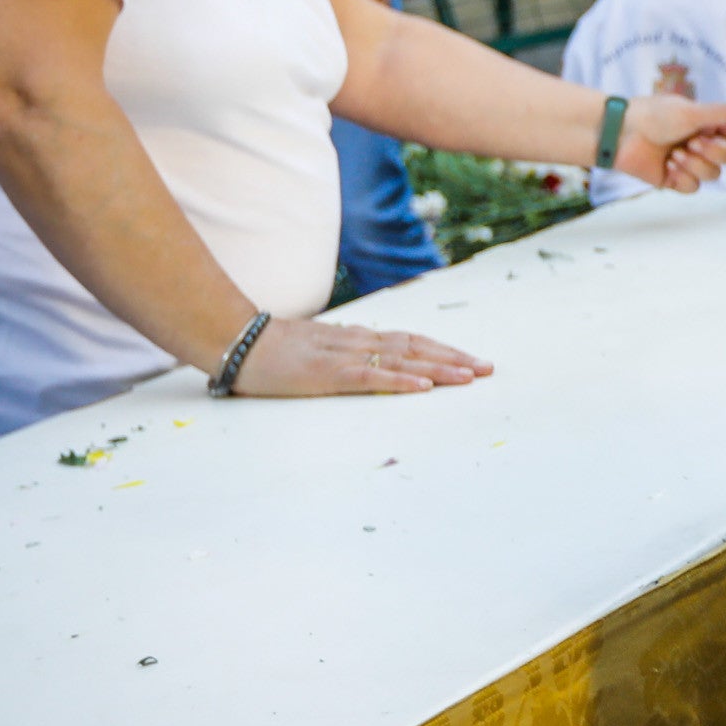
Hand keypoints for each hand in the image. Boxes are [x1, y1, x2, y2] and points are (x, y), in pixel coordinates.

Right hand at [229, 313, 490, 395]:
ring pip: (402, 359)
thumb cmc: (274, 351)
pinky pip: (370, 377)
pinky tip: (423, 386)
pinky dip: (400, 380)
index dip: (443, 349)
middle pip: (416, 347)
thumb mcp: (318, 351)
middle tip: (488, 369)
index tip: (472, 360)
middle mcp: (358, 342)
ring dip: (438, 368)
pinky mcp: (327, 374)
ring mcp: (344, 356)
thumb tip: (371, 367)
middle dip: (454, 358)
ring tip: (469, 377)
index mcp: (357, 338)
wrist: (237, 341)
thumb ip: (345, 356)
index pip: (410, 341)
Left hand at [616, 93, 725, 188]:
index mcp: (708, 122)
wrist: (620, 134)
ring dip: (695, 164)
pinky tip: (668, 166)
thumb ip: (725, 112)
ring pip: (712, 174)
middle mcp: (701, 142)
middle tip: (692, 141)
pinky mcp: (674, 178)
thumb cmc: (653, 115)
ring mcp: (688, 161)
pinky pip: (693, 187)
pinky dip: (683, 177)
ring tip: (674, 153)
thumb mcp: (692, 112)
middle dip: (712, 151)